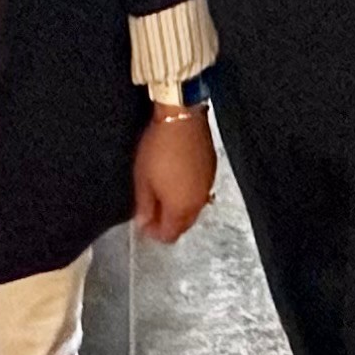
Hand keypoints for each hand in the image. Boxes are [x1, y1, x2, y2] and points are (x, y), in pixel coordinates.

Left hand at [133, 107, 214, 241]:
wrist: (182, 120)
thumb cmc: (159, 149)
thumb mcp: (143, 180)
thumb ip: (144, 206)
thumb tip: (144, 223)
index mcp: (180, 209)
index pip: (169, 235)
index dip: (154, 233)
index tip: (143, 223)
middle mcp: (198, 203)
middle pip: (184, 225)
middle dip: (168, 223)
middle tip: (151, 212)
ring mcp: (207, 186)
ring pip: (193, 209)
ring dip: (178, 208)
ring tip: (163, 195)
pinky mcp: (211, 170)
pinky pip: (200, 192)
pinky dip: (188, 193)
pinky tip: (177, 181)